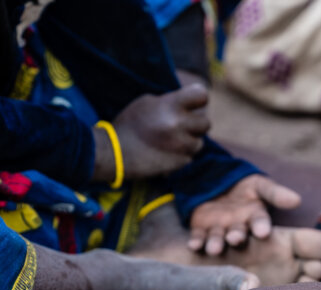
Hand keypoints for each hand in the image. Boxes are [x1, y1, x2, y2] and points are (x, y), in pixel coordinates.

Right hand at [92, 84, 210, 182]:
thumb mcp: (146, 102)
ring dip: (190, 141)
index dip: (199, 98)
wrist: (114, 153)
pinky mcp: (179, 163)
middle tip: (181, 125)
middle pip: (206, 123)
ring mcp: (180, 146)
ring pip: (199, 143)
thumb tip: (188, 104)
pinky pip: (189, 157)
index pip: (202, 96)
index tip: (193, 102)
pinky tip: (167, 152)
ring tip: (173, 140)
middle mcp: (179, 125)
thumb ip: (170, 102)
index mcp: (171, 105)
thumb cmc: (129, 124)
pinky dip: (181, 155)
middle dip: (195, 124)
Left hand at [188, 175, 301, 254]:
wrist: (216, 181)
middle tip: (236, 239)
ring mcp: (220, 231)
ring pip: (218, 239)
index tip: (263, 232)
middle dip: (237, 237)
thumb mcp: (259, 185)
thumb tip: (297, 200)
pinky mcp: (201, 230)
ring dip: (216, 244)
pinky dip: (197, 242)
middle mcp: (238, 228)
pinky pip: (199, 237)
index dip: (261, 227)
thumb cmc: (243, 186)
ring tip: (215, 249)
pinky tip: (194, 246)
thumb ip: (275, 193)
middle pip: (238, 234)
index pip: (260, 223)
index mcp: (254, 218)